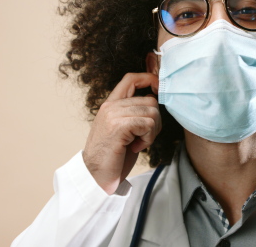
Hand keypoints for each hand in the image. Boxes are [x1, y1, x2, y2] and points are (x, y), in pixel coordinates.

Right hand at [82, 72, 160, 193]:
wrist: (96, 176)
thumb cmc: (113, 156)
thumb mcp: (123, 129)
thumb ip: (133, 112)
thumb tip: (154, 98)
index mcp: (111, 104)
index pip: (131, 78)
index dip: (149, 79)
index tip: (158, 90)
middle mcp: (111, 105)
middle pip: (150, 100)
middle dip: (155, 121)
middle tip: (144, 137)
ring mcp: (113, 114)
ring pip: (152, 112)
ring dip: (152, 131)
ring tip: (138, 143)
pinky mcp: (119, 126)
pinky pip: (148, 123)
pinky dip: (148, 138)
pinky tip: (135, 147)